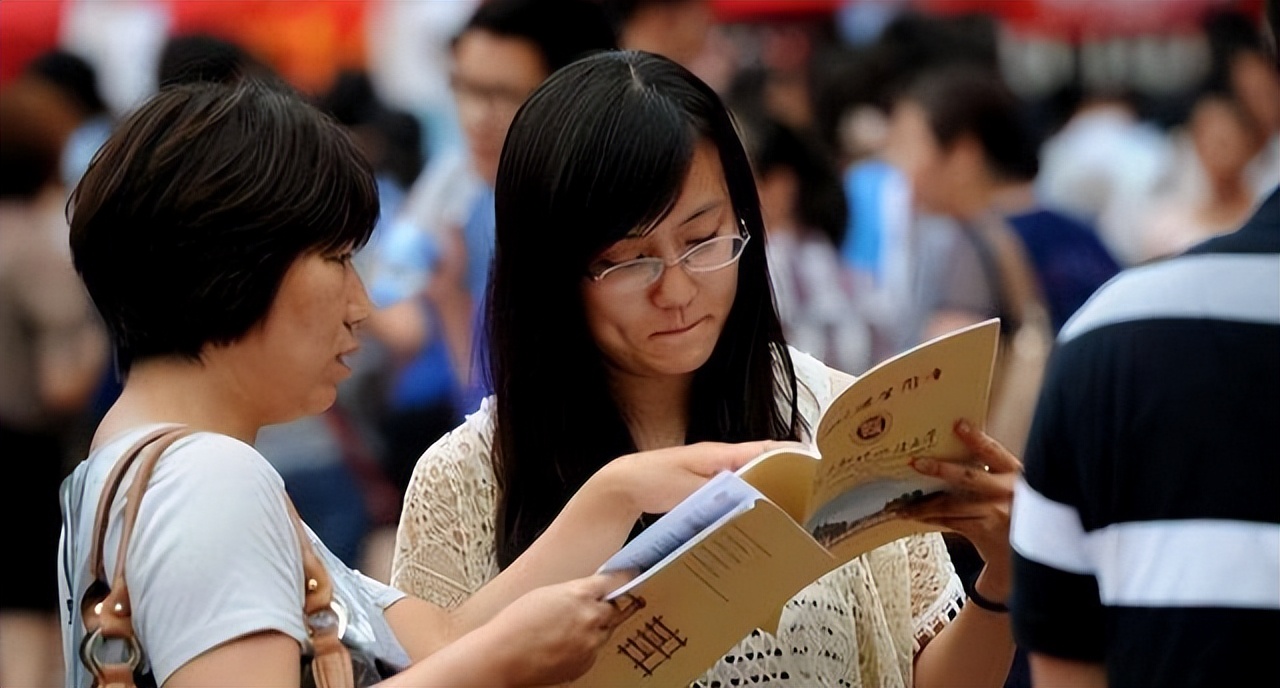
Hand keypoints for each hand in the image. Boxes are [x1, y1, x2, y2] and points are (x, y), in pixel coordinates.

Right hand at [481, 570, 637, 685]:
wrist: (502, 658)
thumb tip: (590, 590)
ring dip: (595, 627)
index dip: (625, 576)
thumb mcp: (546, 594)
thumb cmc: (514, 625)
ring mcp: (590, 643)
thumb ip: (574, 591)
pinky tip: (563, 645)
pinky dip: (585, 646)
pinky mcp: (586, 664)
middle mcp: (590, 618)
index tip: (633, 574)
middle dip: (606, 606)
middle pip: (615, 607)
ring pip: (605, 630)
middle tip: (590, 607)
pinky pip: (594, 650)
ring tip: (567, 630)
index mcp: (580, 595)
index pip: (616, 581)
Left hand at [591, 440, 799, 515]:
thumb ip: (722, 494)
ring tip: (796, 512)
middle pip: (766, 466)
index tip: (819, 468)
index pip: (768, 450)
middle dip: (790, 477)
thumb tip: (756, 500)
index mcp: (722, 455)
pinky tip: (760, 519)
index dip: (794, 457)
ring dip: (772, 491)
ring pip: (753, 480)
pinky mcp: (708, 488)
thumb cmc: (654, 479)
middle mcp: (723, 461)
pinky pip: (738, 492)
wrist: (625, 483)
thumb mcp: (689, 490)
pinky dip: (752, 500)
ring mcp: (716, 474)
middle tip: (815, 498)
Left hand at [896, 419, 1020, 599]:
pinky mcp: (984, 530)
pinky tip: (916, 516)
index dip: (976, 438)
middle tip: (916, 463)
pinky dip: (930, 518)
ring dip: (924, 504)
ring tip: (903, 503)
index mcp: (1014, 473)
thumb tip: (950, 454)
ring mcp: (996, 512)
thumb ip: (989, 472)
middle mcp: (1007, 491)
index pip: (994, 452)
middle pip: (969, 477)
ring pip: (952, 504)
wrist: (1027, 551)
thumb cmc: (1013, 512)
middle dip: (940, 469)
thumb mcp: (1011, 486)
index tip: (958, 425)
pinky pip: (951, 522)